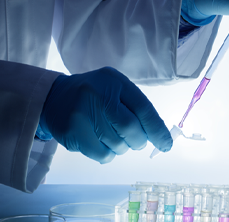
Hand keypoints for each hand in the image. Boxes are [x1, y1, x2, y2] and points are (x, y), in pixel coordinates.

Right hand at [40, 67, 171, 162]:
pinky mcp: (71, 132)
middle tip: (136, 141)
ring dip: (122, 147)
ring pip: (117, 143)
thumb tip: (157, 136)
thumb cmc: (95, 95)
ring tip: (112, 136)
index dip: (157, 130)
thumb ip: (136, 108)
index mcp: (115, 82)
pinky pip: (101, 154)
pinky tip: (101, 143)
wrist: (54, 96)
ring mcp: (82, 113)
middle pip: (130, 127)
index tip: (166, 144)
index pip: (143, 108)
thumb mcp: (116, 90)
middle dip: (138, 140)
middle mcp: (98, 94)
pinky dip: (108, 154)